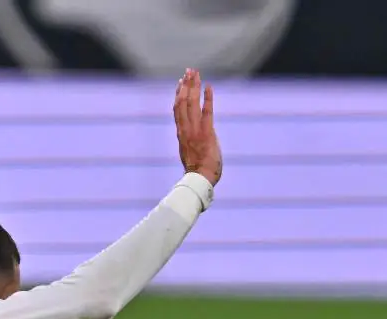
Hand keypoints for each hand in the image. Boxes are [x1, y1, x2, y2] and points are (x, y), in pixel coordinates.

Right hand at [173, 68, 221, 185]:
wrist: (199, 179)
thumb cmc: (198, 171)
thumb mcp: (191, 153)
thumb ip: (191, 141)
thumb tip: (196, 137)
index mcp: (181, 133)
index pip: (177, 109)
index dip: (179, 94)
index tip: (181, 82)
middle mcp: (185, 129)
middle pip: (183, 101)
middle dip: (186, 84)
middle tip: (189, 70)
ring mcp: (195, 130)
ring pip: (191, 103)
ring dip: (194, 86)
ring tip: (196, 73)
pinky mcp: (206, 133)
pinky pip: (206, 112)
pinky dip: (207, 98)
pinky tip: (209, 87)